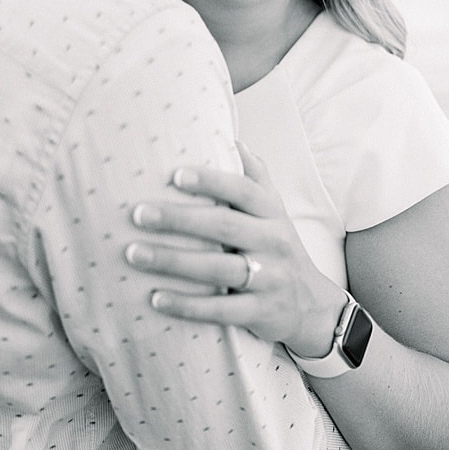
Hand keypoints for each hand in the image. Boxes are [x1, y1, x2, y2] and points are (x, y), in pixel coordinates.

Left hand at [124, 143, 344, 356]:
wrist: (314, 307)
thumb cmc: (277, 248)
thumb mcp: (274, 211)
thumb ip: (255, 177)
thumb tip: (232, 137)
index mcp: (271, 213)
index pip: (242, 190)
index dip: (210, 181)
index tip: (175, 175)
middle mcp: (273, 242)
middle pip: (223, 226)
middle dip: (178, 219)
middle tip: (138, 214)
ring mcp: (268, 279)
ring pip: (218, 268)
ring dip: (173, 261)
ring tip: (134, 254)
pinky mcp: (260, 312)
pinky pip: (220, 310)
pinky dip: (187, 305)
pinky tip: (156, 298)